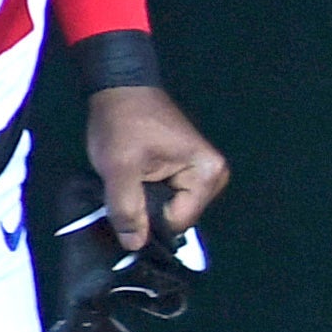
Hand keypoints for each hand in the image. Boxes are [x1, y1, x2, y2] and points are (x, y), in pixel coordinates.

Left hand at [80, 84, 228, 252]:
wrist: (119, 87)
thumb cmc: (123, 122)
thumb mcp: (119, 167)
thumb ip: (127, 208)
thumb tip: (134, 244)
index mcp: (208, 173)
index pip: (178, 222)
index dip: (147, 221)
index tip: (124, 206)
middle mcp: (212, 176)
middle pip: (176, 217)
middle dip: (147, 212)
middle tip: (123, 191)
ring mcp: (200, 174)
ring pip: (168, 209)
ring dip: (144, 203)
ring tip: (125, 183)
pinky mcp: (185, 171)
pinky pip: (166, 197)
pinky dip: (146, 194)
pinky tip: (132, 181)